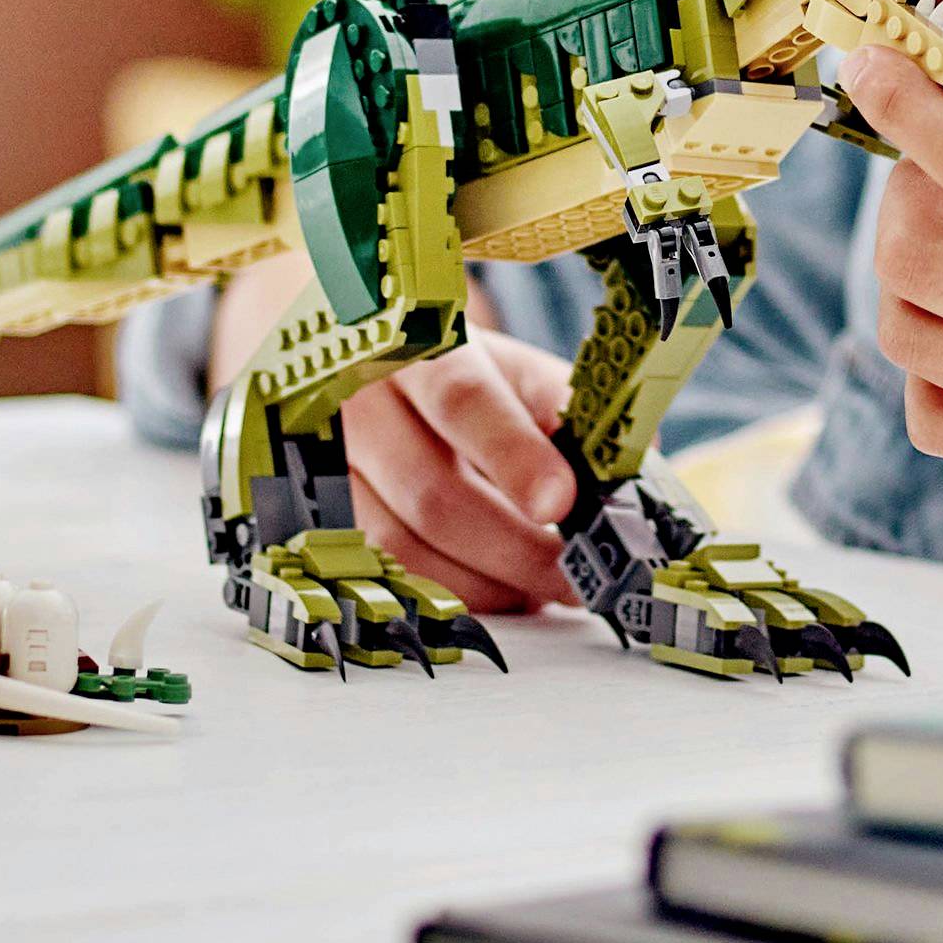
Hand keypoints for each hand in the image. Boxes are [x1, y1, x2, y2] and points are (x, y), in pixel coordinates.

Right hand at [341, 330, 584, 612]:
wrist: (365, 366)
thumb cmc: (456, 373)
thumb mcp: (510, 367)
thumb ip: (562, 407)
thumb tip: (621, 466)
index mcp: (419, 347)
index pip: (464, 401)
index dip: (514, 455)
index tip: (561, 501)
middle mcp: (362, 404)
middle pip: (435, 494)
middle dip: (520, 549)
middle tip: (579, 574)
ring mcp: (330, 468)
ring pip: (405, 548)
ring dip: (487, 583)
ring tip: (544, 587)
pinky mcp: (321, 519)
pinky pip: (386, 577)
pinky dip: (450, 595)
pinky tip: (495, 590)